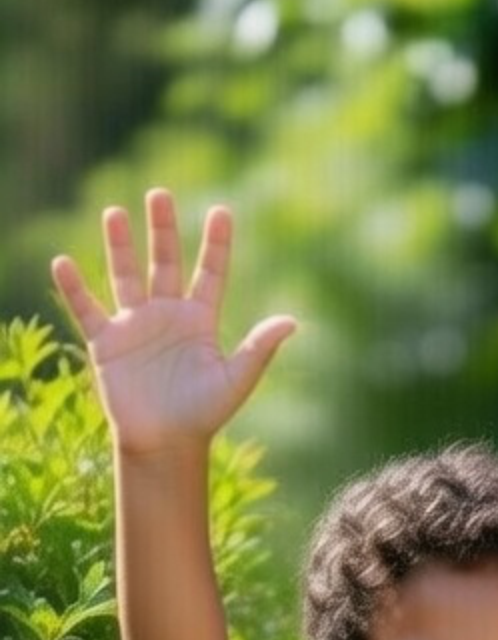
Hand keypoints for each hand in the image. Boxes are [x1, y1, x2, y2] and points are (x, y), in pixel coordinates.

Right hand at [52, 188, 295, 454]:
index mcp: (200, 320)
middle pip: (164, 261)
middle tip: (159, 194)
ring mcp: (136, 325)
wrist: (166, 445)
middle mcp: (167, 315)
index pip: (210, 273)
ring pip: (126, 275)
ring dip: (119, 245)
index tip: (222, 212)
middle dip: (162, 229)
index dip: (216, 244)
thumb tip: (293, 321)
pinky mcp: (107, 342)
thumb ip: (260, 348)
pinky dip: (73, 288)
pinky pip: (87, 309)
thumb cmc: (204, 415)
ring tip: (115, 212)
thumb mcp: (236, 380)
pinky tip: (62, 262)